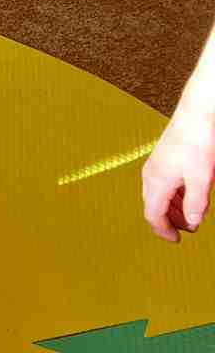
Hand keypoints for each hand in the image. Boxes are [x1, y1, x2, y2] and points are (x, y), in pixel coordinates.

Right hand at [142, 107, 212, 239]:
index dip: (164, 231)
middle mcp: (150, 175)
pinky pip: (163, 184)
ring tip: (191, 213)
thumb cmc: (199, 142)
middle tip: (190, 228)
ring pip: (158, 195)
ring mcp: (155, 166)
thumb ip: (196, 203)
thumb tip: (193, 222)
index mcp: (156, 183)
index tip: (177, 240)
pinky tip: (188, 193)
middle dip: (171, 220)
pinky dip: (174, 195)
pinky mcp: (162, 158)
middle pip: (154, 207)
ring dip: (173, 208)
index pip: (153, 216)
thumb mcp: (202, 178)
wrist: (198, 113)